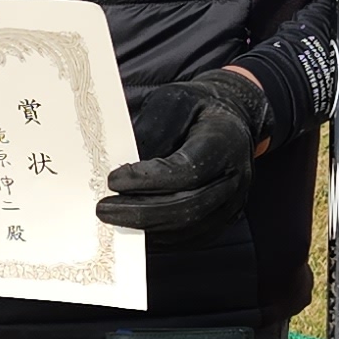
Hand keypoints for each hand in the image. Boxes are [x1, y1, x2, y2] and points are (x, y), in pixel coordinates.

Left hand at [96, 71, 267, 233]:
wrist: (227, 121)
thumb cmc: (196, 109)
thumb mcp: (172, 101)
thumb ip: (151, 129)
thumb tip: (123, 162)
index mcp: (224, 141)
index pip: (187, 171)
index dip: (147, 181)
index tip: (114, 180)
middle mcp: (233, 177)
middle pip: (187, 208)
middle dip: (140, 212)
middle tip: (105, 209)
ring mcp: (230, 204)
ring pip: (186, 229)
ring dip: (144, 227)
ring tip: (113, 217)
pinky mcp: (220, 221)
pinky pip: (187, 238)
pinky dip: (156, 236)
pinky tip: (132, 225)